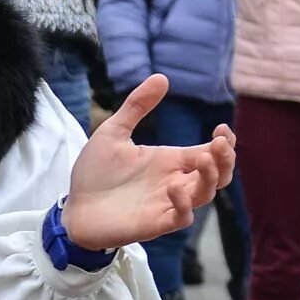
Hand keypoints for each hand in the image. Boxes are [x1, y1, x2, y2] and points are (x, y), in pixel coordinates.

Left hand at [60, 74, 236, 251]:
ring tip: (203, 158)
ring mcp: (167, 203)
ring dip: (210, 177)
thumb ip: (136, 106)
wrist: (73, 208)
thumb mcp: (113, 132)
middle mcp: (175, 181)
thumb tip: (161, 76)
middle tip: (219, 143)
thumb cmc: (95, 173)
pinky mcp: (156, 223)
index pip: (211, 153)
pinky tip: (173, 187)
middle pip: (217, 174)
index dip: (224, 143)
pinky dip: (184, 204)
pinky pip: (182, 217)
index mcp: (170, 160)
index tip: (222, 129)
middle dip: (226, 159)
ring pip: (205, 194)